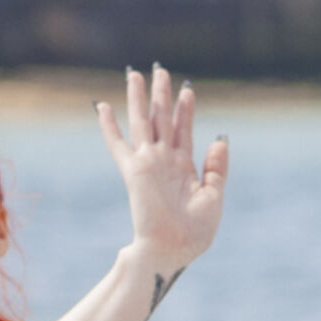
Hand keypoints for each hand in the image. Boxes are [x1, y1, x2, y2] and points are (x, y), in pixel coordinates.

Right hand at [94, 64, 228, 278]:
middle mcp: (164, 161)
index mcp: (184, 168)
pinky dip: (109, 126)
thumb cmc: (195, 233)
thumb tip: (219, 139)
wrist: (173, 251)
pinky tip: (102, 107)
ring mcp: (148, 164)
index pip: (183, 130)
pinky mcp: (133, 171)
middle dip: (161, 94)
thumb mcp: (214, 196)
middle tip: (160, 69)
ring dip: (139, 98)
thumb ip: (216, 168)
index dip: (186, 109)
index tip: (188, 89)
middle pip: (161, 119)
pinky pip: (118, 144)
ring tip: (135, 74)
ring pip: (142, 122)